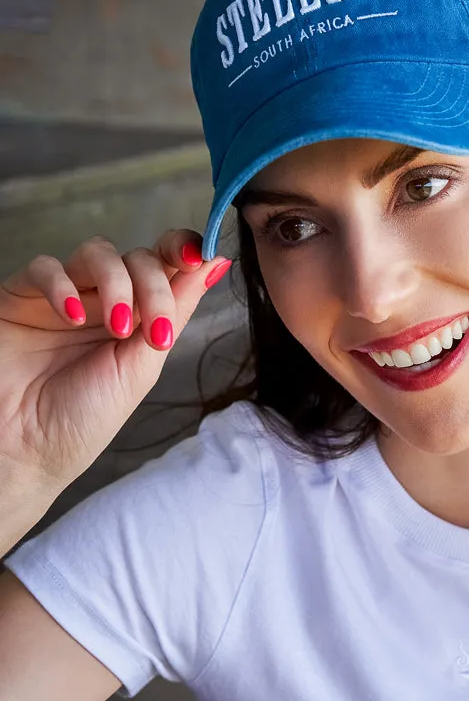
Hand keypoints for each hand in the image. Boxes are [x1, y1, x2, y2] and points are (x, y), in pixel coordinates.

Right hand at [0, 230, 231, 491]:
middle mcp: (103, 301)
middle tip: (153, 330)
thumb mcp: (143, 365)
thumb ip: (174, 312)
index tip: (201, 256)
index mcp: (140, 318)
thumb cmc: (84, 418)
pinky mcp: (21, 297)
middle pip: (139, 258)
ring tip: (117, 327)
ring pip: (98, 253)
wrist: (27, 450)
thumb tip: (217, 263)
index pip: (167, 266)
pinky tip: (71, 319)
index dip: (184, 250)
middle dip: (154, 287)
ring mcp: (64, 296)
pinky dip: (62, 286)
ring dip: (117, 285)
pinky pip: (45, 266)